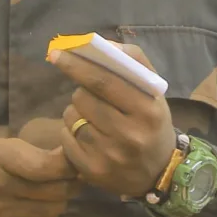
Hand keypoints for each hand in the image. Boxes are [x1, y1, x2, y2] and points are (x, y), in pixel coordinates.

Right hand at [0, 138, 79, 216]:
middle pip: (56, 192)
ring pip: (52, 211)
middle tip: (72, 178)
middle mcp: (0, 190)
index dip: (69, 166)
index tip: (73, 162)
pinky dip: (47, 215)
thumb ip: (31, 153)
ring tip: (54, 192)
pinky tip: (39, 206)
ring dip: (60, 201)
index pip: (49, 167)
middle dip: (71, 184)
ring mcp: (1, 216)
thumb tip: (69, 158)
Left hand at [50, 43, 176, 198]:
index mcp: (147, 110)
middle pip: (83, 98)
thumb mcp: (154, 93)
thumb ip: (135, 63)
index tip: (57, 54)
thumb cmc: (152, 123)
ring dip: (75, 111)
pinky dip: (70, 132)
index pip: (104, 81)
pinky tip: (87, 135)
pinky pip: (65, 139)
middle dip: (80, 91)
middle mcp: (129, 134)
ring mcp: (109, 155)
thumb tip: (106, 44)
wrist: (159, 172)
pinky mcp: (92, 171)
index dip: (78, 66)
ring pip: (71, 118)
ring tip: (93, 118)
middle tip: (90, 95)